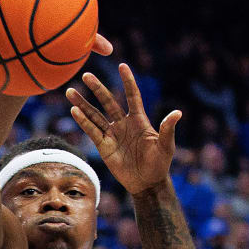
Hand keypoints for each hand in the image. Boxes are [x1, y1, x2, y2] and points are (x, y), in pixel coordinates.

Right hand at [66, 63, 181, 193]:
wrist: (147, 183)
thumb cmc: (160, 164)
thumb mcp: (166, 146)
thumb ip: (167, 129)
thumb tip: (177, 113)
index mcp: (139, 120)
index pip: (132, 96)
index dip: (128, 82)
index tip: (122, 65)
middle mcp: (124, 123)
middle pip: (108, 102)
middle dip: (98, 89)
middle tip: (86, 75)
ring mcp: (112, 134)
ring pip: (95, 115)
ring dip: (83, 104)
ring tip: (70, 91)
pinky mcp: (104, 146)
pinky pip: (92, 131)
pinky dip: (83, 122)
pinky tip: (74, 111)